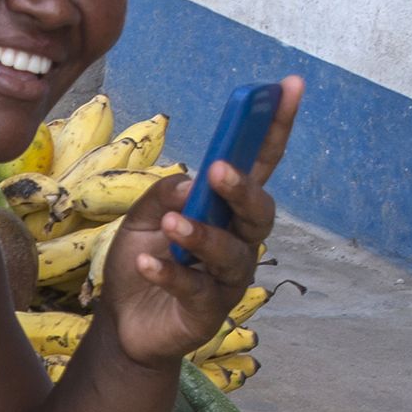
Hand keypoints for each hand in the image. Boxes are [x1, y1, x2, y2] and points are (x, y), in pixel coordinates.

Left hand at [97, 74, 299, 369]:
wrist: (123, 325)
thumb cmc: (142, 261)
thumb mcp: (139, 217)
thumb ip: (162, 194)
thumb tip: (190, 181)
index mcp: (226, 208)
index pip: (260, 163)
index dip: (276, 125)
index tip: (288, 86)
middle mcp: (239, 240)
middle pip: (259, 211)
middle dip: (243, 189)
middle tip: (218, 170)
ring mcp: (228, 278)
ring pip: (232, 252)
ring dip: (203, 234)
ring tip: (171, 224)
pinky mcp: (208, 311)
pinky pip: (196, 288)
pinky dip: (171, 274)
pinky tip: (148, 263)